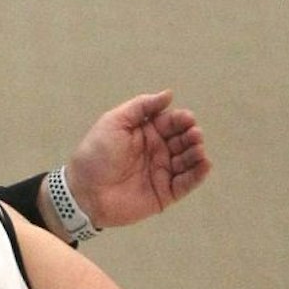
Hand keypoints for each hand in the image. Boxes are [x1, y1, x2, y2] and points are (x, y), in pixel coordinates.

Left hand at [64, 90, 210, 227]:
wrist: (84, 192)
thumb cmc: (95, 155)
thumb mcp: (114, 122)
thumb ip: (142, 106)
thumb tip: (169, 94)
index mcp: (146, 133)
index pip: (172, 122)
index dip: (181, 120)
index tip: (186, 119)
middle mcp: (157, 152)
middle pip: (184, 140)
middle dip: (192, 135)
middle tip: (194, 135)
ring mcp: (162, 173)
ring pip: (188, 160)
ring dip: (196, 153)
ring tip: (197, 149)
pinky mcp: (164, 194)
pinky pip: (186, 184)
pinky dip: (198, 174)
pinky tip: (205, 164)